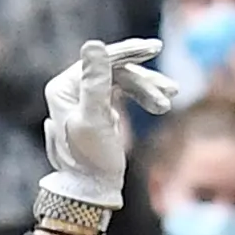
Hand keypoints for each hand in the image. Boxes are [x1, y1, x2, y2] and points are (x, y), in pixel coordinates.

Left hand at [39, 35, 177, 210]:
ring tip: (169, 102)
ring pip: (123, 81)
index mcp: (63, 88)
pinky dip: (144, 97)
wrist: (94, 190)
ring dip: (148, 90)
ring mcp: (86, 96)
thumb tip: (94, 44)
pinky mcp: (100, 106)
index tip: (155, 49)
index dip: (129, 53)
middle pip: (114, 69)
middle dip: (144, 78)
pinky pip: (126, 92)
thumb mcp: (94, 120)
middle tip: (171, 86)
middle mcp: (71, 88)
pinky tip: (161, 105)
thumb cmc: (91, 160)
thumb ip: (94, 83)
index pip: (99, 60)